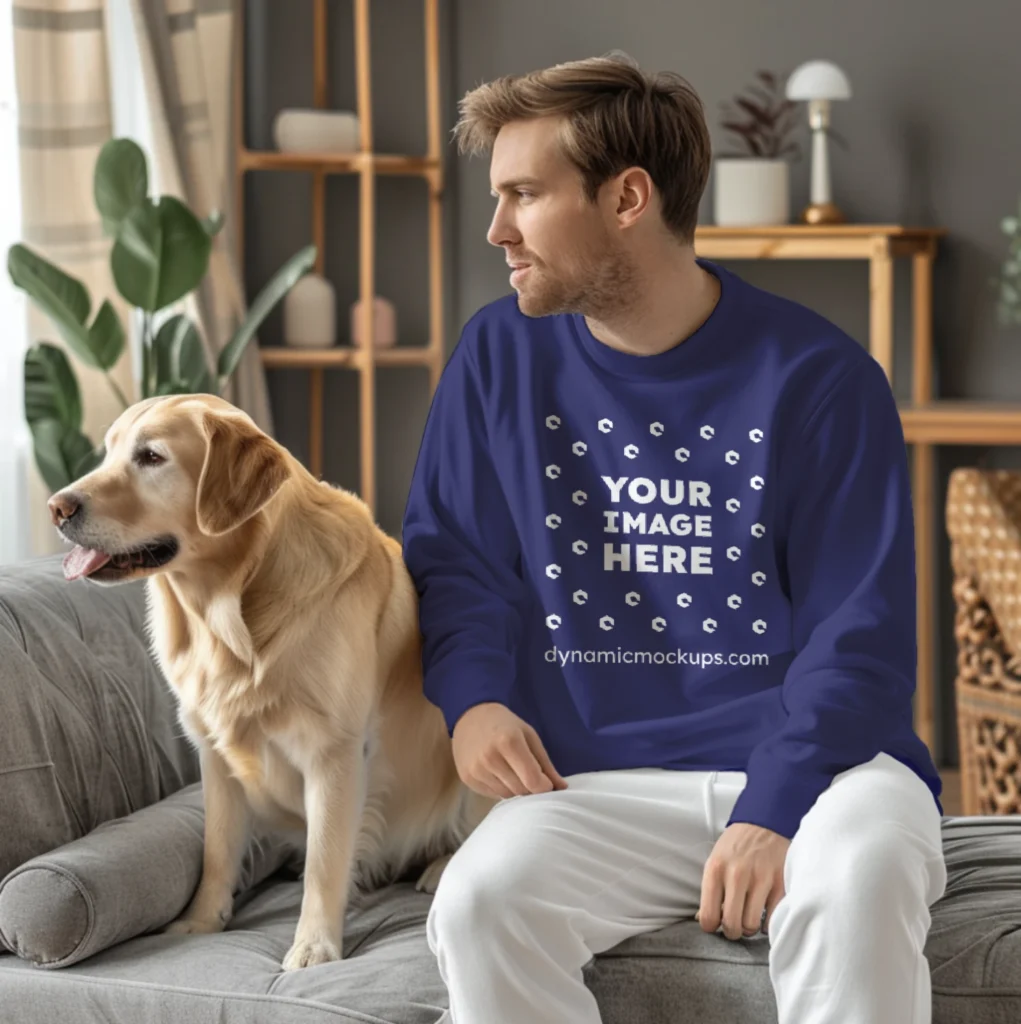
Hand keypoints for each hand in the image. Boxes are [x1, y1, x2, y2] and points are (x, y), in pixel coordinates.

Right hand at [452, 702, 568, 798]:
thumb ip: (545, 764)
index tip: (546, 781)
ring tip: (511, 769)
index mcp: (509, 742)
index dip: (544, 786)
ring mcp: (476, 769)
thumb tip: (562, 788)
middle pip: (521, 790)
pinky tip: (497, 771)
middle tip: (528, 772)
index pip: (533, 781)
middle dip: (530, 786)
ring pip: (507, 795)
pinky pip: (492, 794)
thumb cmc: (506, 724)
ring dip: (515, 787)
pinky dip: (500, 787)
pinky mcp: (467, 777)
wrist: (471, 716)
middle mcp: (490, 757)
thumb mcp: (529, 736)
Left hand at [697, 823, 788, 939]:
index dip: (711, 927)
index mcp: (715, 870)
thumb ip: (710, 890)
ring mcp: (760, 879)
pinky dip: (767, 922)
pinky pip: (772, 919)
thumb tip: (702, 919)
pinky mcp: (780, 883)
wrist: (764, 822)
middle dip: (732, 932)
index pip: (708, 916)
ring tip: (748, 917)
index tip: (716, 924)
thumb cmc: (736, 845)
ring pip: (752, 925)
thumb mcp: (715, 860)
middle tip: (733, 926)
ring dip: (750, 927)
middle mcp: (736, 875)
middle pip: (732, 925)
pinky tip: (763, 912)